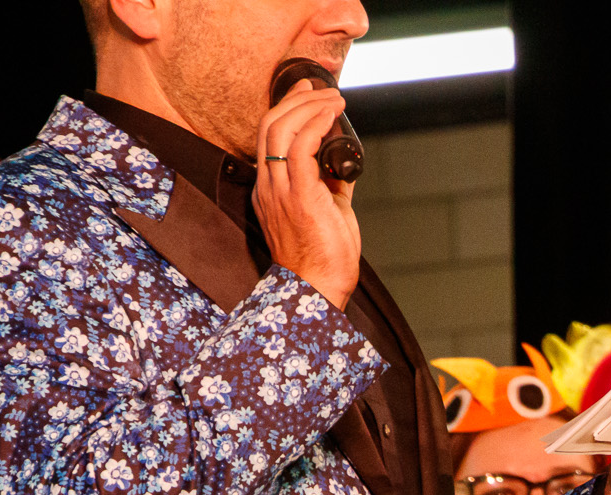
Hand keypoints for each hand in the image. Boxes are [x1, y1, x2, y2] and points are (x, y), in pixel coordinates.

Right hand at [252, 80, 361, 310]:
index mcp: (270, 189)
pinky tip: (330, 116)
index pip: (268, 137)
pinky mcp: (299, 198)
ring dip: (309, 107)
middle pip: (269, 126)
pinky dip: (315, 126)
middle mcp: (268, 186)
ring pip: (281, 131)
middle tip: (321, 87)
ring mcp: (280, 191)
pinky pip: (299, 150)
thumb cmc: (322, 260)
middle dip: (295, 99)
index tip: (305, 92)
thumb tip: (343, 164)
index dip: (285, 109)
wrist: (317, 290)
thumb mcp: (327, 212)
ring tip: (333, 98)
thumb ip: (331, 186)